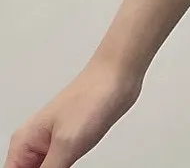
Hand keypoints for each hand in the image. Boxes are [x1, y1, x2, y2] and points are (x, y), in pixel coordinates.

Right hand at [5, 60, 140, 167]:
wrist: (118, 76)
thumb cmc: (92, 96)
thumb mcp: (66, 145)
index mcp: (24, 141)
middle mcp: (35, 142)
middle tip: (64, 167)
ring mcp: (54, 143)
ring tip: (71, 164)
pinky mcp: (70, 143)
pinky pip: (60, 167)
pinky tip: (75, 166)